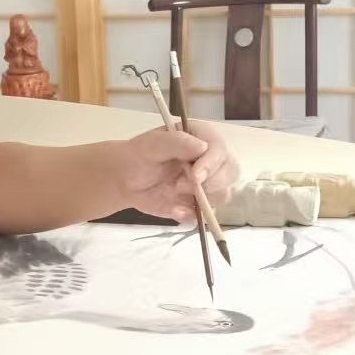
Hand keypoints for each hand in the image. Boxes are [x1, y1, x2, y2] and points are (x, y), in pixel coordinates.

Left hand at [117, 123, 237, 220]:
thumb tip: (203, 147)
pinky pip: (206, 215)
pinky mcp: (198, 204)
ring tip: (174, 192)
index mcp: (202, 139)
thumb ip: (176, 142)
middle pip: (230, 173)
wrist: (125, 179)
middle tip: (180, 185)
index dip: (212, 164)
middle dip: (210, 183)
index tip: (196, 175)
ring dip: (203, 199)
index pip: (220, 151)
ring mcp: (207, 184)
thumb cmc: (138, 156)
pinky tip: (174, 209)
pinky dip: (192, 215)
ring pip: (224, 195)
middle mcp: (210, 161)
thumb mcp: (152, 145)